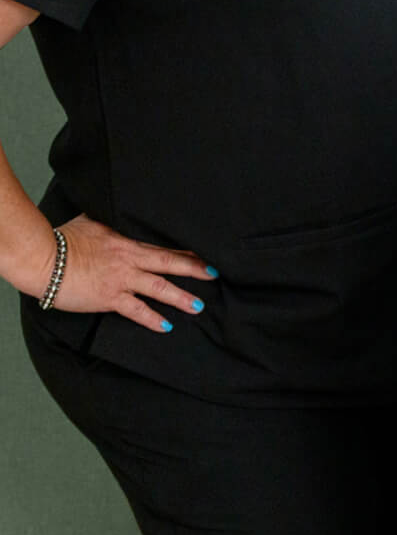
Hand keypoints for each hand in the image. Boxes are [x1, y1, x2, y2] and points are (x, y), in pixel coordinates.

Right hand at [51, 214, 213, 332]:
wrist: (43, 259)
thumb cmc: (63, 240)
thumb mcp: (92, 222)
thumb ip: (109, 219)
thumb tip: (115, 208)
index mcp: (128, 242)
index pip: (164, 245)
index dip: (187, 249)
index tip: (207, 251)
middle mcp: (130, 260)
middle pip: (170, 263)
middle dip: (195, 268)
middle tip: (216, 274)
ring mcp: (122, 280)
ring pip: (159, 288)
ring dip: (181, 297)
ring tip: (199, 306)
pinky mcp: (109, 298)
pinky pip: (136, 310)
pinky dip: (153, 319)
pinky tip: (167, 326)